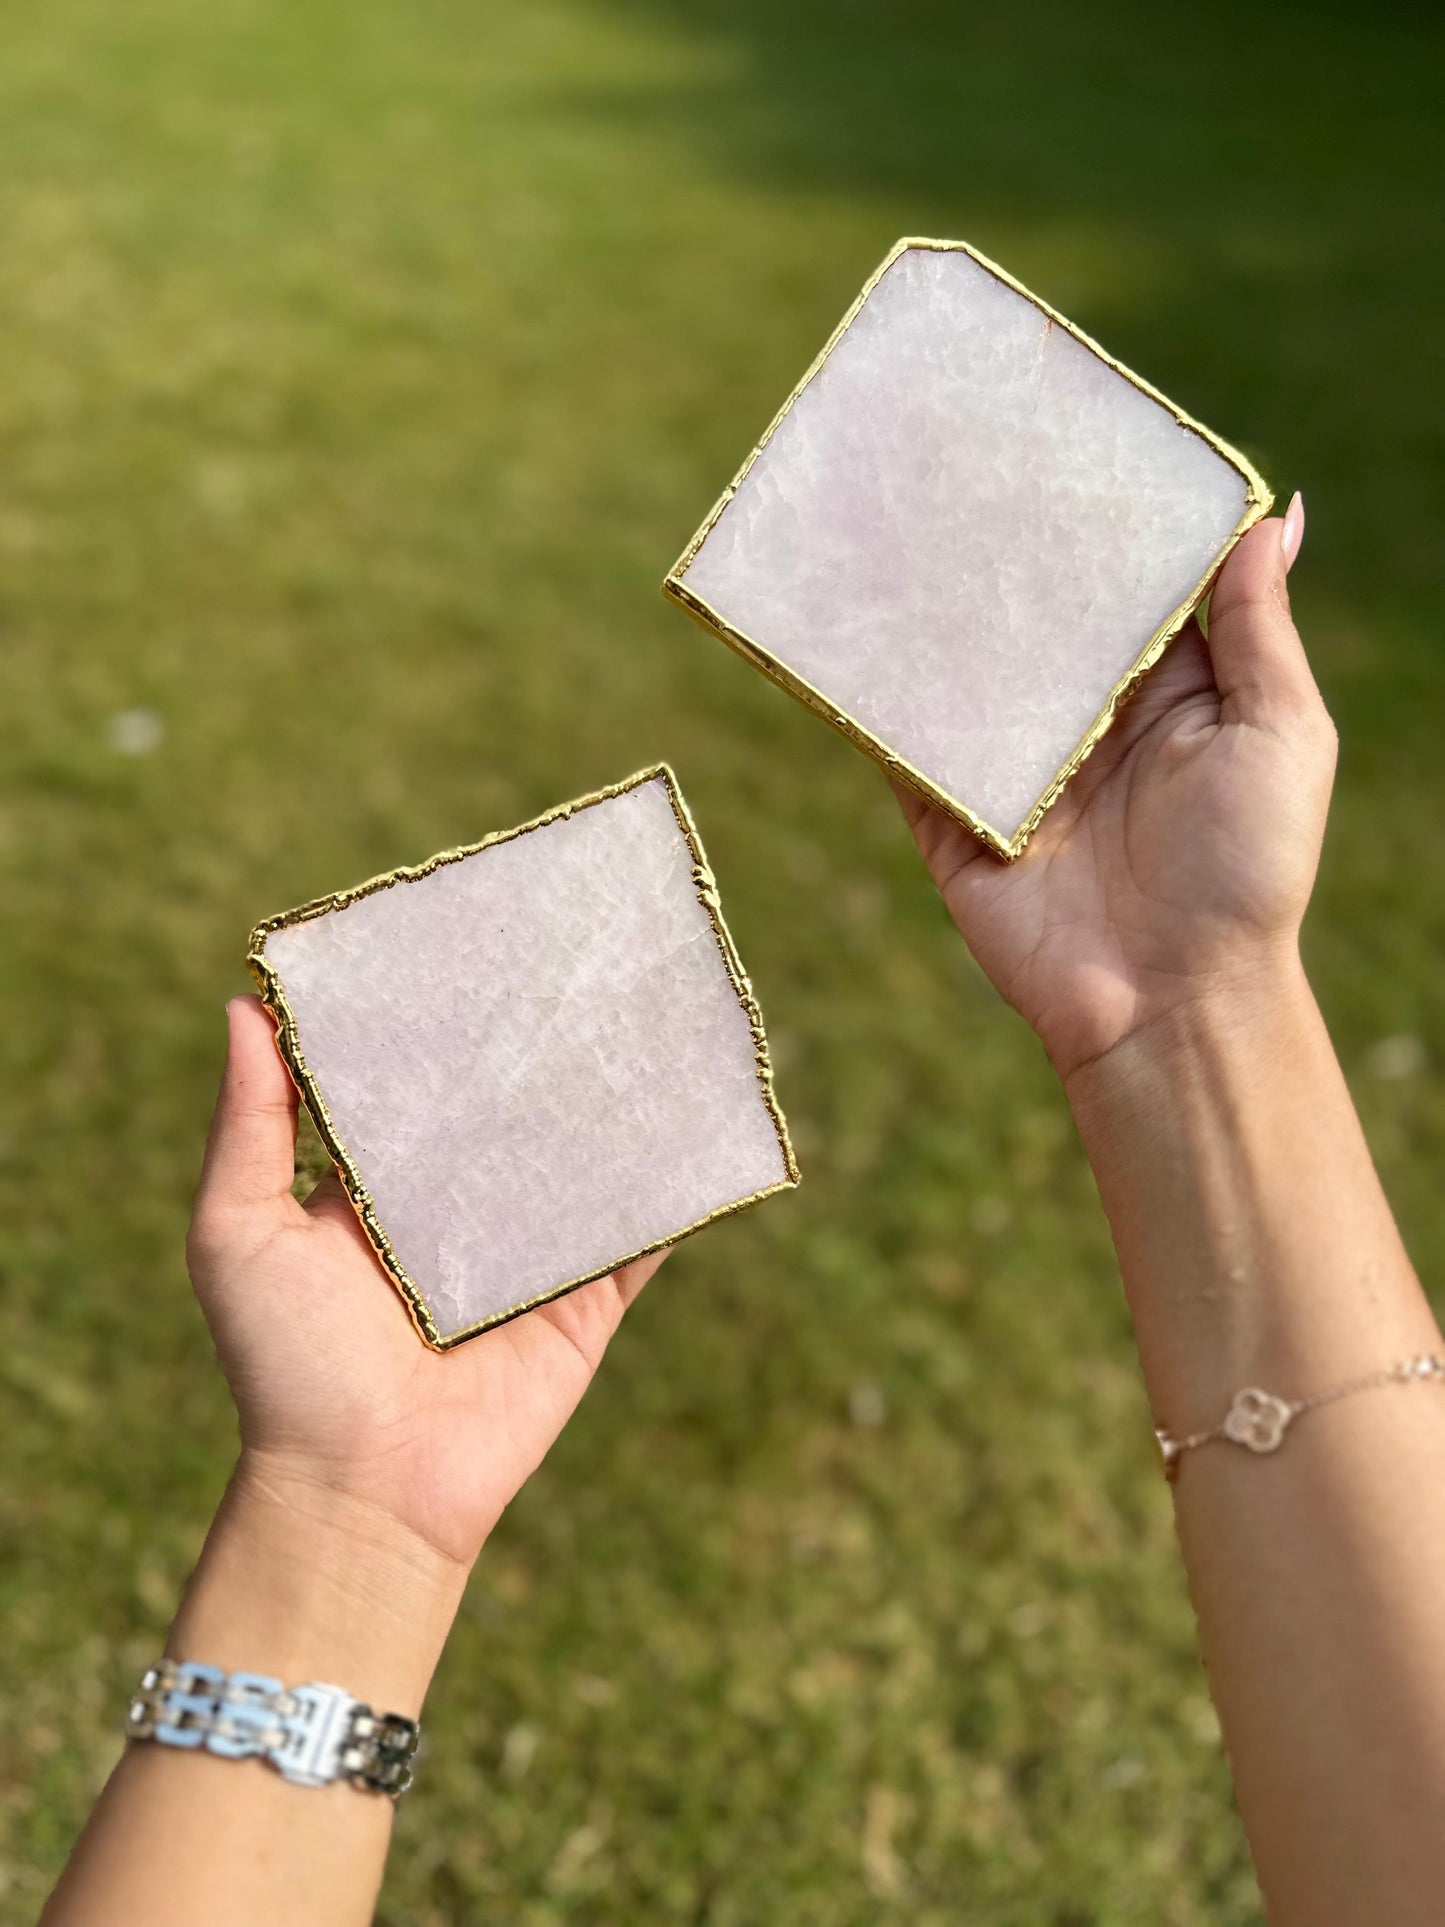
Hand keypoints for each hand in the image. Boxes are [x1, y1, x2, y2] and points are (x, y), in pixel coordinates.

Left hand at [186, 996, 665, 1572]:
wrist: (363, 1492)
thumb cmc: (285, 1362)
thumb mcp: (239, 1231)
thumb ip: (249, 1125)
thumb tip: (242, 1005)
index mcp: (380, 1189)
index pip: (416, 1085)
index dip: (437, 1023)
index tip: (466, 941)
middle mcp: (459, 1213)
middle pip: (510, 1113)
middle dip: (538, 1050)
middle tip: (576, 961)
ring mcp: (529, 1257)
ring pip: (584, 1162)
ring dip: (615, 1102)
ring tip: (653, 1015)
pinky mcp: (586, 1302)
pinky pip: (639, 1236)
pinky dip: (675, 1187)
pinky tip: (702, 1115)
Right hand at [898, 500, 1333, 1081]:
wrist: (1169, 1001)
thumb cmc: (1247, 870)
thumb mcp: (1282, 731)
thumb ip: (1261, 628)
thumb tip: (1278, 513)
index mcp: (1165, 690)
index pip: (1124, 585)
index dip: (1103, 518)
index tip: (1070, 435)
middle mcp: (1083, 719)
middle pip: (1034, 616)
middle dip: (1002, 548)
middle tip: (958, 453)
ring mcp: (1011, 765)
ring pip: (961, 668)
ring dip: (930, 607)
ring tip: (890, 519)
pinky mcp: (951, 816)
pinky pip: (904, 746)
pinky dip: (873, 694)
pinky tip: (843, 624)